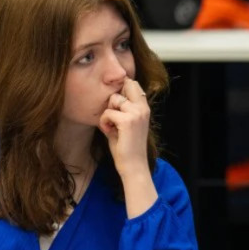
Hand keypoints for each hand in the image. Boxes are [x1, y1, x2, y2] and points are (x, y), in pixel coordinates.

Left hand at [100, 79, 157, 217]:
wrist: (133, 165)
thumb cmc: (126, 147)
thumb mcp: (125, 124)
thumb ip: (121, 109)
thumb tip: (111, 96)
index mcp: (144, 108)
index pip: (132, 84)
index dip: (120, 91)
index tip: (115, 107)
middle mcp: (143, 108)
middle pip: (126, 84)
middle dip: (114, 99)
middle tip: (113, 117)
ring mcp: (137, 113)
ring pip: (113, 99)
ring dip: (107, 113)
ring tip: (111, 127)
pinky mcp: (128, 120)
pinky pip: (107, 113)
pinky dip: (104, 123)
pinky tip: (109, 132)